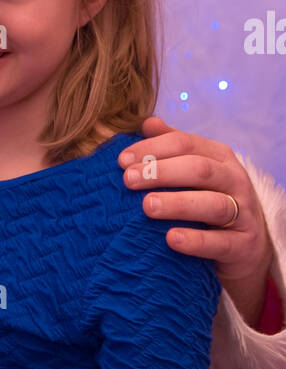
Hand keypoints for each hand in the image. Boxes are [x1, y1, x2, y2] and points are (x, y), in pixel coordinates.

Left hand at [118, 117, 273, 318]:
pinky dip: (196, 241)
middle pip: (199, 169)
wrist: (247, 246)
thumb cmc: (212, 200)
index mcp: (219, 157)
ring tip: (147, 206)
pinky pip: (220, 243)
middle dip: (162, 172)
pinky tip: (171, 239)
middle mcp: (234, 180)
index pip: (185, 143)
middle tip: (129, 180)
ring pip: (213, 205)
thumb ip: (174, 147)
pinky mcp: (243, 246)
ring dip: (178, 204)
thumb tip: (148, 123)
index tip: (121, 161)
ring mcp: (243, 213)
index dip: (153, 148)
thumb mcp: (197, 171)